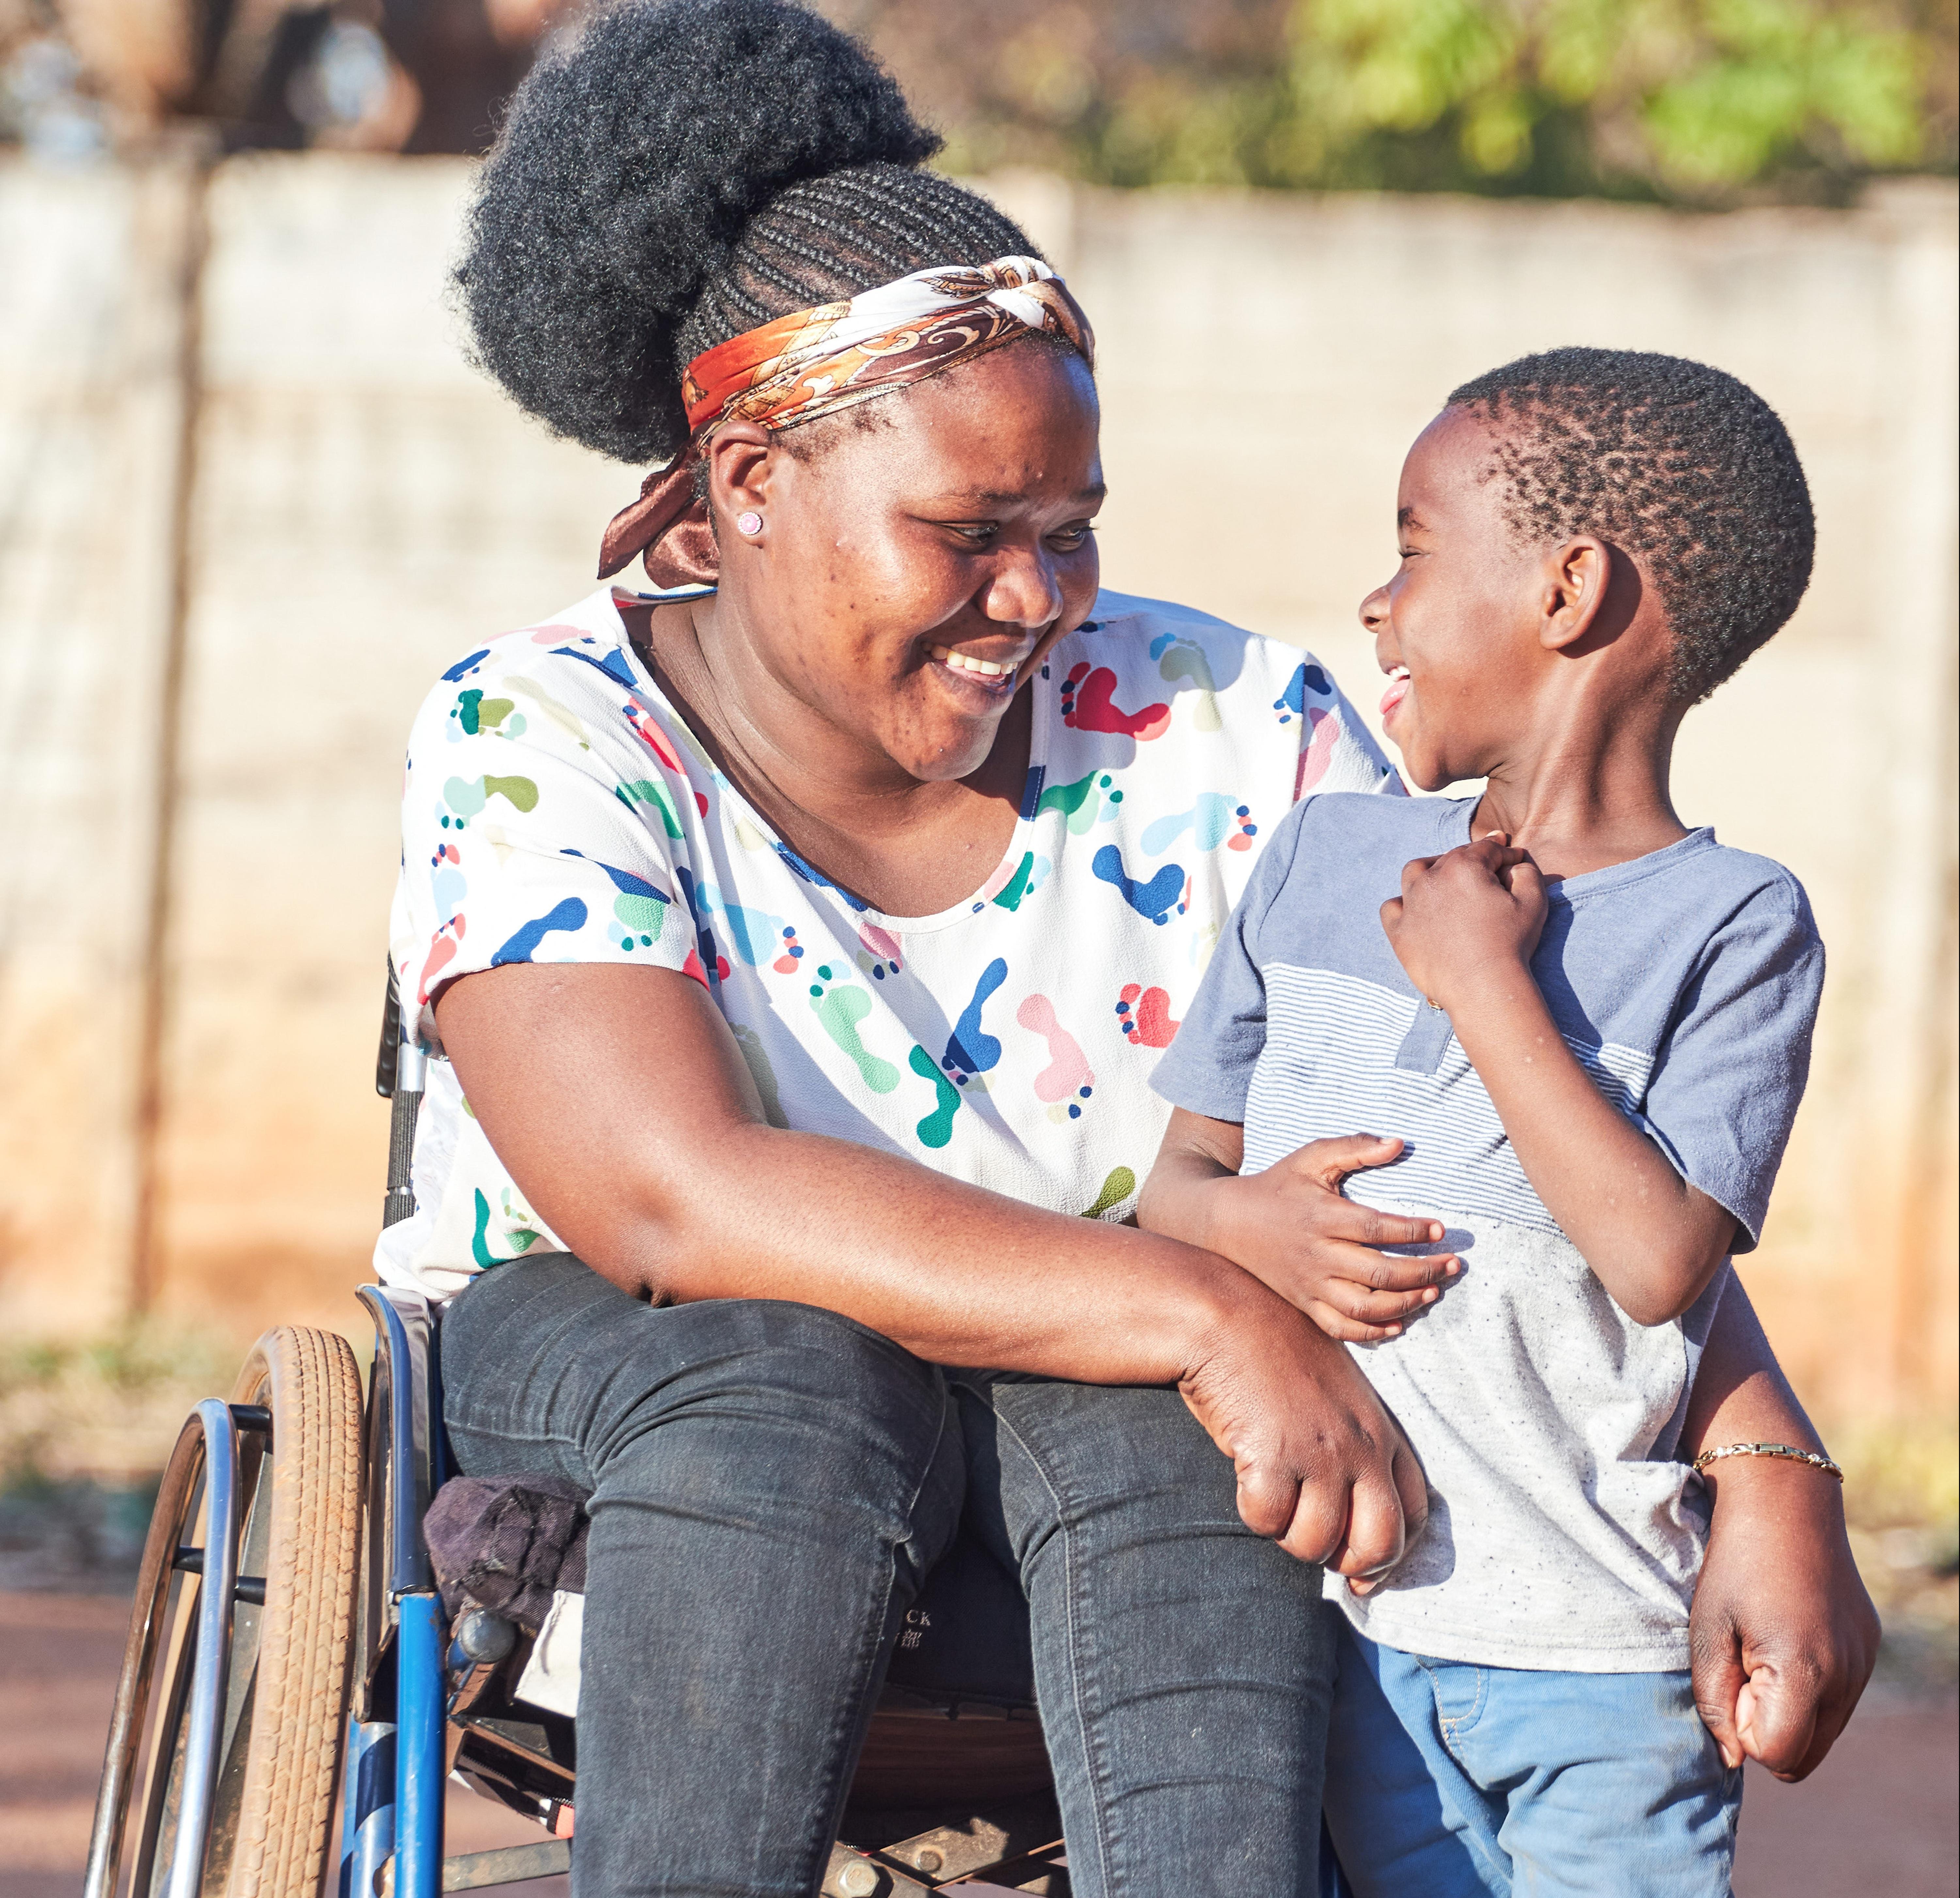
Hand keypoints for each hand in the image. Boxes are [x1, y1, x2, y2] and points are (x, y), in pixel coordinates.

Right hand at [1179, 1286, 1429, 1589]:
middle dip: (1349, 1564)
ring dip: (1288, 1535)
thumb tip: (1349, 1513)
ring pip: (1315, 1544)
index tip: (1362, 1571)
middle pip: (1381, 1543)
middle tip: (1316, 1548)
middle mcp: (1361, 1447)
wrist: (1229, 1317)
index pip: (1417, 1514)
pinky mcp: (1273, 1458)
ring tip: (1272, 1497)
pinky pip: (1266, 1521)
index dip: (1392, 1555)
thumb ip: (1356, 1444)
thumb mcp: (1339, 1394)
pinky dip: (1253, 1512)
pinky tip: (1245, 1479)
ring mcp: (1319, 1454)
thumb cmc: (1277, 1354)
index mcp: (1382, 1432)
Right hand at [1206, 1135, 1460, 1341]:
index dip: (1414, 1231)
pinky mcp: (1304, 1303)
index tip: (1441, 1230)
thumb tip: (1399, 1144)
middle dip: (1424, 1271)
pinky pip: (1340, 1328)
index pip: (1377, 1228)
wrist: (1229, 1222)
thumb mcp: (1311, 1157)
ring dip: (1405, 1303)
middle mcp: (1317, 1254)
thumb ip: (1355, 1147)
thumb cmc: (1279, 1185)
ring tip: (1433, 1292)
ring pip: (1364, 1306)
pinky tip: (1399, 1324)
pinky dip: (1371, 1332)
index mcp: (1321, 1216)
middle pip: (1379, 1272)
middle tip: (1453, 1265)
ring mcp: (1309, 1284)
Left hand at [1380, 834, 1547, 1011]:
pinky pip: (1392, 908)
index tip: (1513, 856)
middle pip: (1452, 858)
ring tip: (1445, 876)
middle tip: (1488, 866)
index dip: (1504, 851)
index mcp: (1464, 867)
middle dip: (1473, 858)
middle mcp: (1431, 879)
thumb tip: (1515, 864)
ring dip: (1432, 869)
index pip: (1486, 849)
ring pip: (1415, 872)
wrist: (1482, 986)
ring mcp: (1410, 904)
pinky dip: (1403, 903)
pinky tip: (1415, 907)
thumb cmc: (1511, 943)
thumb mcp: (1533, 901)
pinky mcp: (1399, 931)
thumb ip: (1526, 872)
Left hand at [1690, 1457, 1879, 1778]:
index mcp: (1805, 1671)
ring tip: (1765, 1648)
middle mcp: (1847, 1675)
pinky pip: (1838, 1700)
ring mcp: (1864, 1663)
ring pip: (1822, 1732)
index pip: (1775, 1753)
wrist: (1784, 1503)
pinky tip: (1789, 1636)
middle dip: (1767, 1727)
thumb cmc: (1734, 1564)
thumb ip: (1714, 1700)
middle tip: (1745, 1664)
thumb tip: (1734, 1758)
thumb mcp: (1706, 1629)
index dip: (1742, 1726)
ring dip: (1788, 1709)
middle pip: (1803, 1755)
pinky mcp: (1869, 1649)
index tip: (1732, 1674)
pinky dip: (1810, 1689)